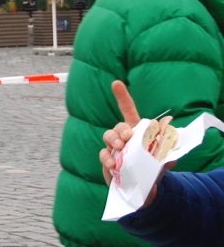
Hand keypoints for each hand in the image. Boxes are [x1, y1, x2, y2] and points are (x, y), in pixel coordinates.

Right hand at [99, 80, 171, 206]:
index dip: (122, 97)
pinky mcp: (108, 161)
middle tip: (126, 137)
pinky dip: (107, 158)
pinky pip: (103, 155)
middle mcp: (123, 138)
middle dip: (121, 129)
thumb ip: (167, 147)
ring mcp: (114, 149)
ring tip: (119, 147)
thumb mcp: (165, 158)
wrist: (147, 190)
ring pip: (108, 136)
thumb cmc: (155, 169)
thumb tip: (169, 132)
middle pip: (118, 126)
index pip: (128, 111)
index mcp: (137, 131)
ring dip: (112, 140)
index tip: (115, 83)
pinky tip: (113, 165)